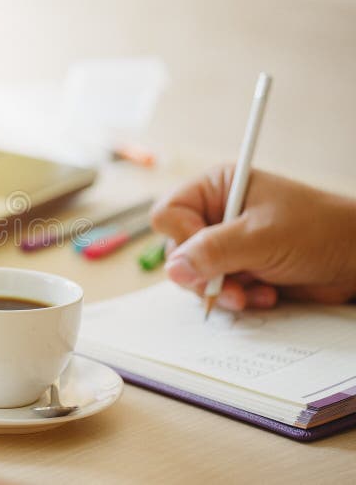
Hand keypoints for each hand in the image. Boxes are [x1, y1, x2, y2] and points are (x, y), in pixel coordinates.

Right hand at [150, 165, 355, 309]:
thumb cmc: (320, 231)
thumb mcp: (262, 236)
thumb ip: (214, 251)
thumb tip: (174, 268)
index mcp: (216, 189)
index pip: (169, 213)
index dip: (181, 237)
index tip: (205, 253)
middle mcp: (216, 215)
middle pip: (177, 249)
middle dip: (204, 273)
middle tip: (230, 284)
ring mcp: (225, 245)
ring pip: (194, 275)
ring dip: (223, 289)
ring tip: (254, 291)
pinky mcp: (237, 270)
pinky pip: (215, 290)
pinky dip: (238, 298)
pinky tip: (265, 294)